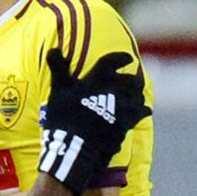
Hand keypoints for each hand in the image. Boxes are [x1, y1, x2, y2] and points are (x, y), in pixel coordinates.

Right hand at [39, 48, 150, 195]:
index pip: (113, 61)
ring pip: (137, 95)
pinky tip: (143, 111)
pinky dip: (142, 110)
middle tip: (133, 79)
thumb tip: (54, 49)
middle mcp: (114, 89)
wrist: (75, 146)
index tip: (127, 58)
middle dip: (132, 79)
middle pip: (130, 80)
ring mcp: (123, 106)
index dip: (121, 58)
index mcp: (98, 78)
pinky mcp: (128, 122)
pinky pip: (141, 113)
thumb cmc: (64, 117)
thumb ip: (59, 69)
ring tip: (136, 95)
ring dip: (137, 94)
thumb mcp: (58, 91)